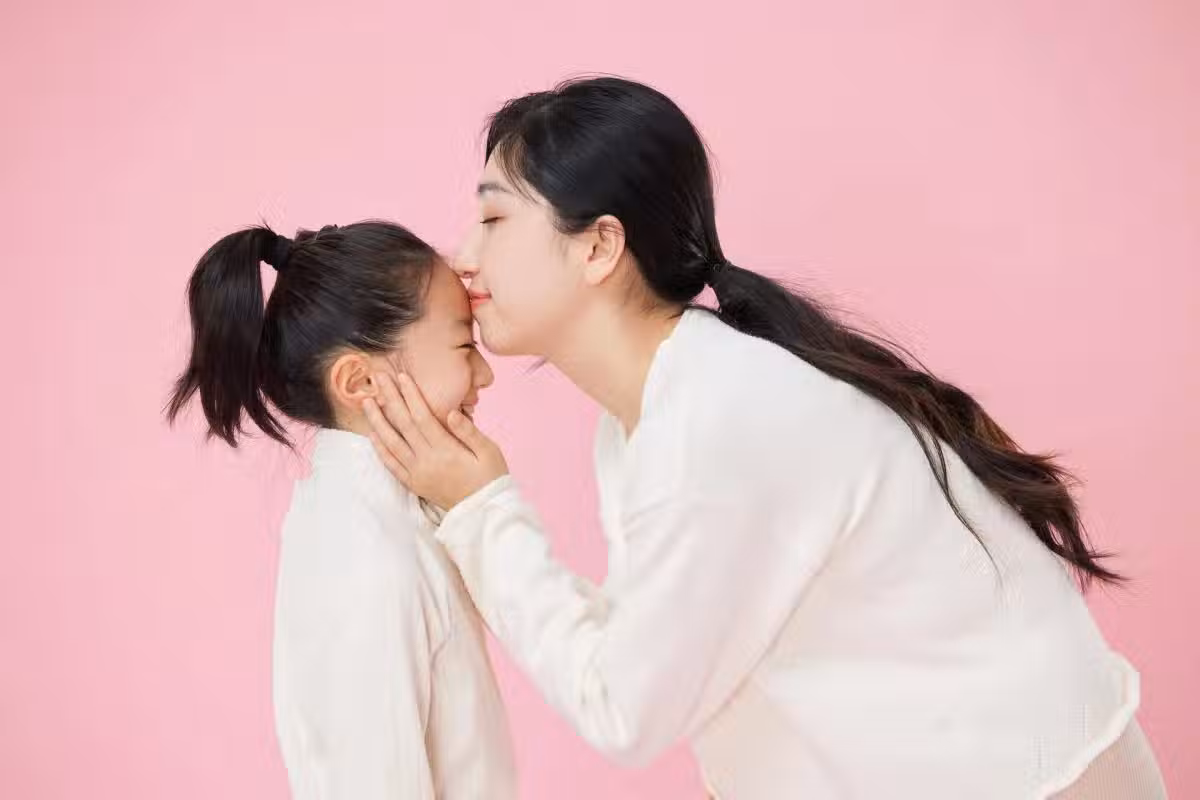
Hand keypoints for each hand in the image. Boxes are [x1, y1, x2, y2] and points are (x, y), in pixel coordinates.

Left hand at [362, 372, 508, 509]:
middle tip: (378, 378)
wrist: (484, 512)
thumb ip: (469, 431)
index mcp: (446, 450)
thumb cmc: (491, 477)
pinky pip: (392, 465)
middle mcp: (427, 461)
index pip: (422, 417)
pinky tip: (372, 434)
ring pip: (391, 443)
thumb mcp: (489, 451)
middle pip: (403, 424)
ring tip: (367, 401)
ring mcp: (418, 474)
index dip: (411, 395)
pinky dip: (380, 449)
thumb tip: (451, 411)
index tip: (402, 377)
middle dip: (390, 398)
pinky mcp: (414, 484)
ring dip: (377, 421)